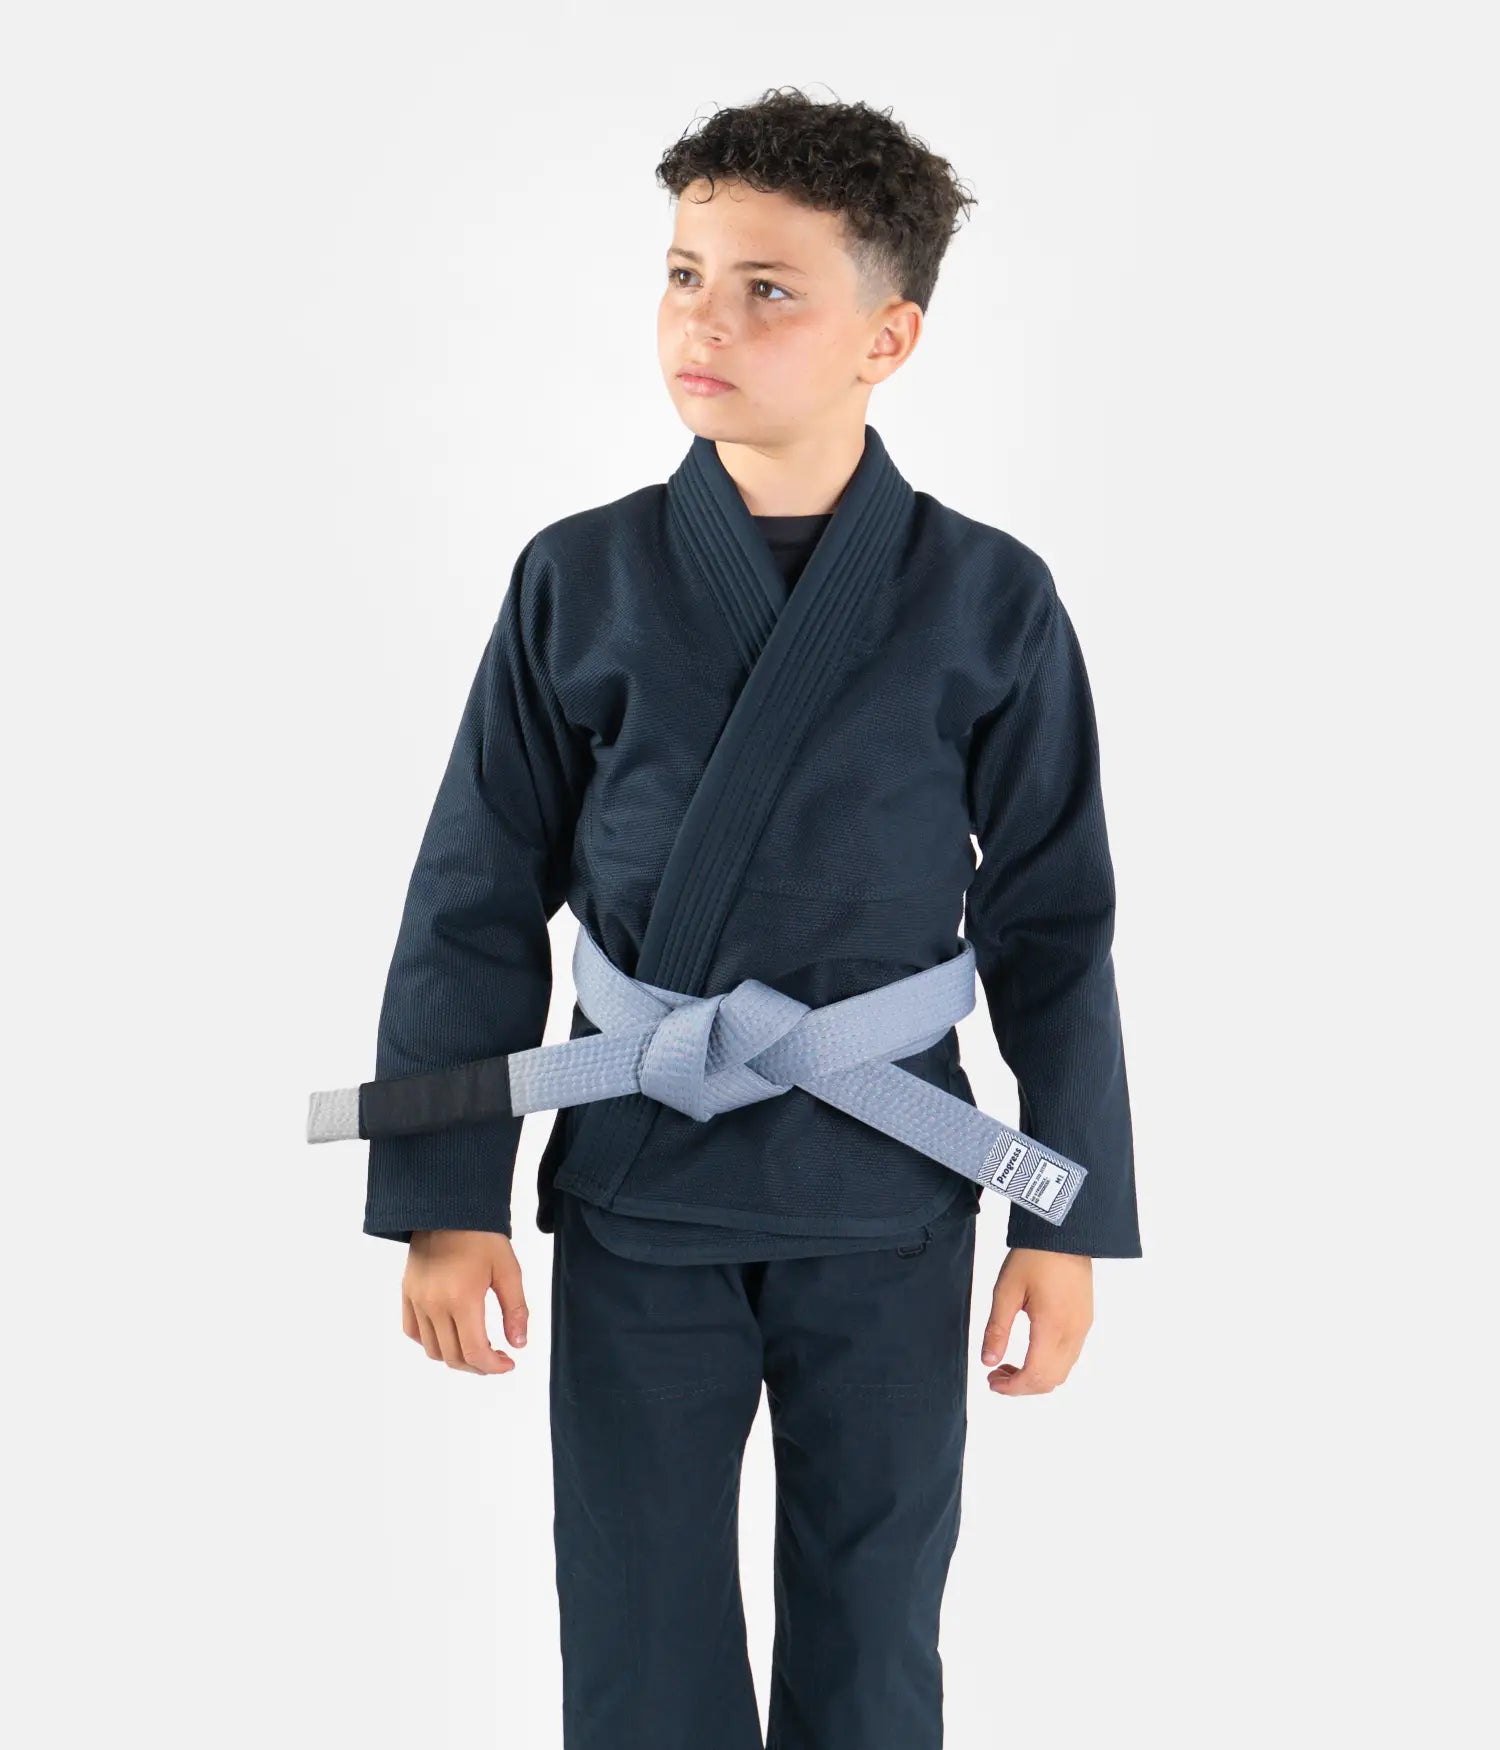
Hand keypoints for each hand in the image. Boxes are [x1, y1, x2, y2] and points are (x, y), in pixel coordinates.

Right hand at [401, 1230, 528, 1374]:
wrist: (448, 1208)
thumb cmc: (482, 1236)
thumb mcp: (508, 1270)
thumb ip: (515, 1310)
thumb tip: (519, 1344)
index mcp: (462, 1299)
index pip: (474, 1352)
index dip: (493, 1366)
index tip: (508, 1363)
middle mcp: (434, 1305)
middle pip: (453, 1357)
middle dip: (478, 1366)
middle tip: (497, 1359)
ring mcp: (417, 1300)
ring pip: (432, 1350)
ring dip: (455, 1358)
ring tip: (476, 1348)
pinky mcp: (407, 1293)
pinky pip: (413, 1332)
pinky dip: (431, 1342)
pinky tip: (450, 1334)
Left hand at [979, 1247, 1092, 1394]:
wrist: (1065, 1232)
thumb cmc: (1033, 1257)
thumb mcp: (1006, 1291)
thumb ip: (997, 1329)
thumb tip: (988, 1361)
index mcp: (1052, 1327)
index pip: (1035, 1376)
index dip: (1012, 1387)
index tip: (991, 1382)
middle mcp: (1073, 1333)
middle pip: (1051, 1381)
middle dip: (1022, 1386)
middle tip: (996, 1375)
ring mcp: (1083, 1328)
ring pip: (1063, 1372)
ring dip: (1036, 1377)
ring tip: (1009, 1365)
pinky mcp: (1085, 1320)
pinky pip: (1070, 1356)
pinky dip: (1049, 1365)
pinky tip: (1030, 1351)